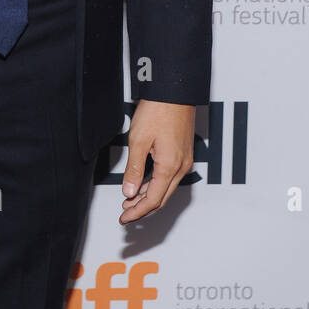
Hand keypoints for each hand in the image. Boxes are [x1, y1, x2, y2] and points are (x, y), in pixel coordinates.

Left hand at [120, 100, 194, 223]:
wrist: (174, 91)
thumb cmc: (158, 110)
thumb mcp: (139, 140)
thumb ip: (134, 169)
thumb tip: (129, 192)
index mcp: (170, 166)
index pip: (153, 200)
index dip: (137, 212)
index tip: (124, 218)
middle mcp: (181, 166)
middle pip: (162, 198)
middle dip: (142, 208)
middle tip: (125, 213)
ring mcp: (184, 160)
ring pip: (166, 188)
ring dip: (148, 196)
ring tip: (130, 201)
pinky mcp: (183, 153)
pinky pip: (169, 177)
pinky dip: (156, 184)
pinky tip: (143, 185)